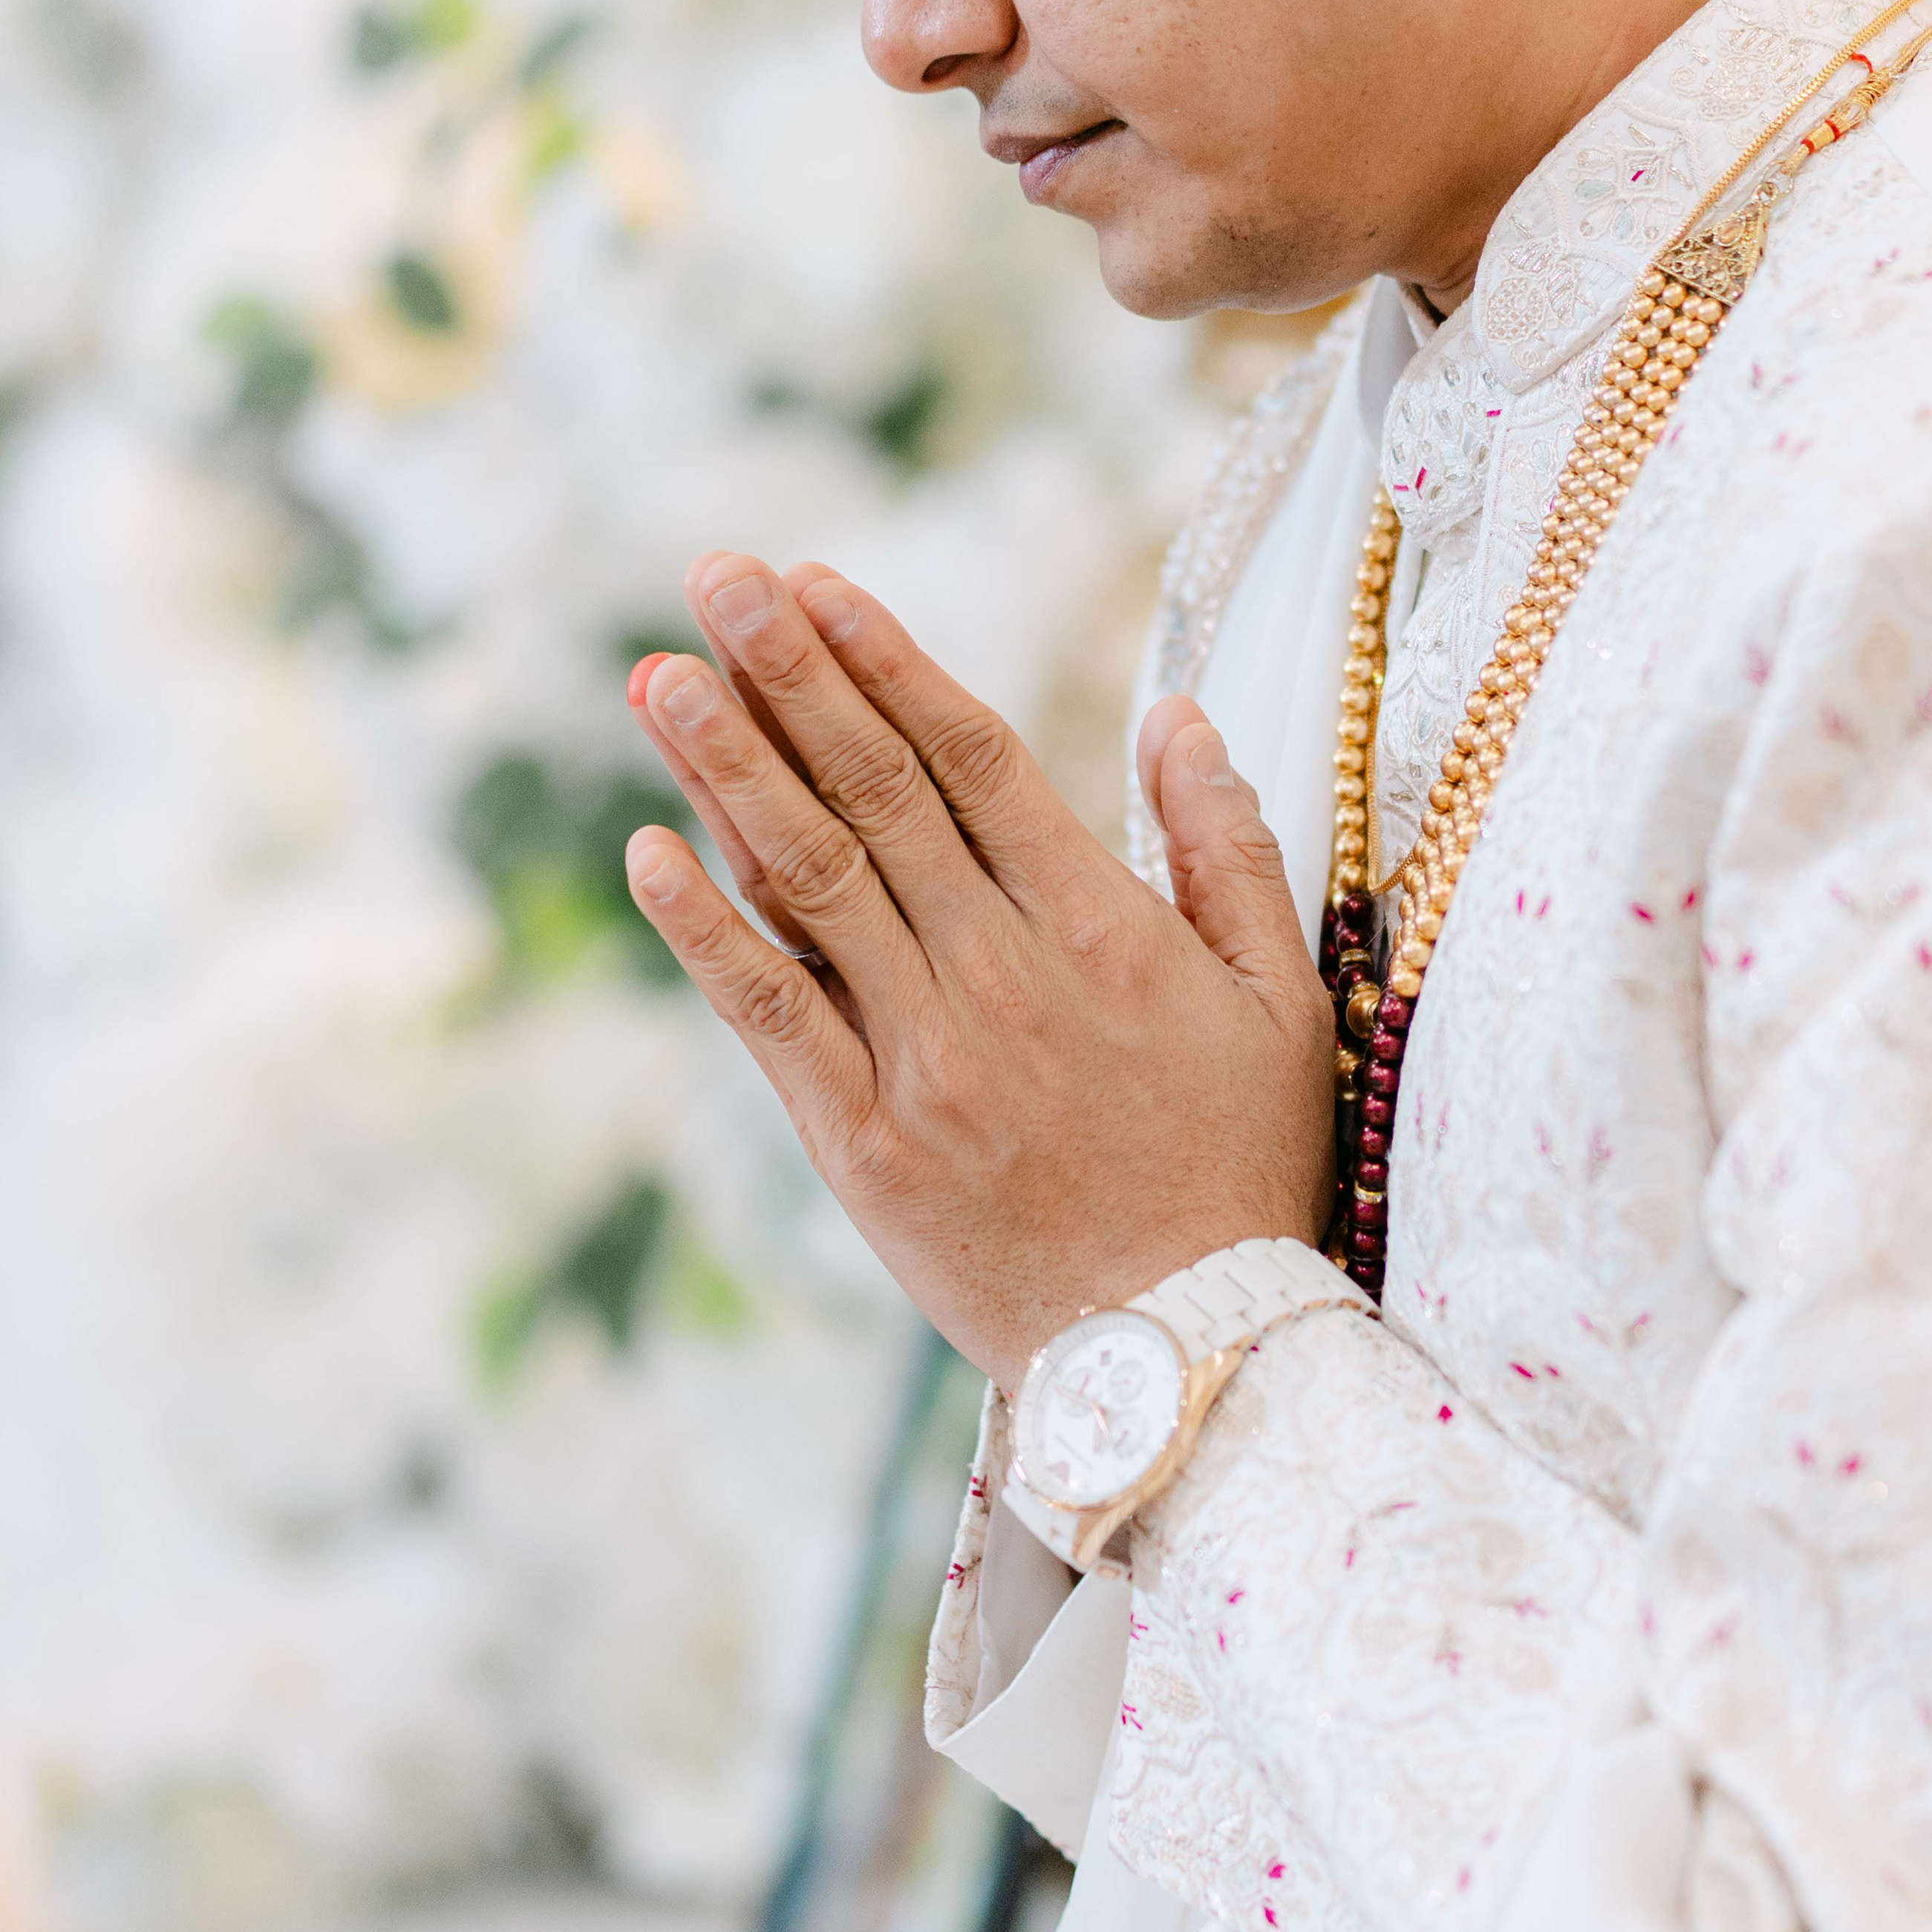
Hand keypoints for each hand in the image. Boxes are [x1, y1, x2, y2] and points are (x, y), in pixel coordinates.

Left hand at [623, 555, 1334, 1386]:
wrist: (1183, 1356)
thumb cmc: (1242, 1174)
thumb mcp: (1283, 1003)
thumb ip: (1231, 851)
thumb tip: (1180, 717)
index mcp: (1099, 929)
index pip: (973, 758)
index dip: (886, 662)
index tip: (817, 583)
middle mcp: (1000, 975)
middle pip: (875, 792)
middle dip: (788, 673)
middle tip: (715, 575)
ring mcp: (922, 1057)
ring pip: (810, 881)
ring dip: (726, 767)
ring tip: (655, 672)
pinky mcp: (861, 1143)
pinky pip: (770, 1014)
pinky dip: (705, 930)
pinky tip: (648, 849)